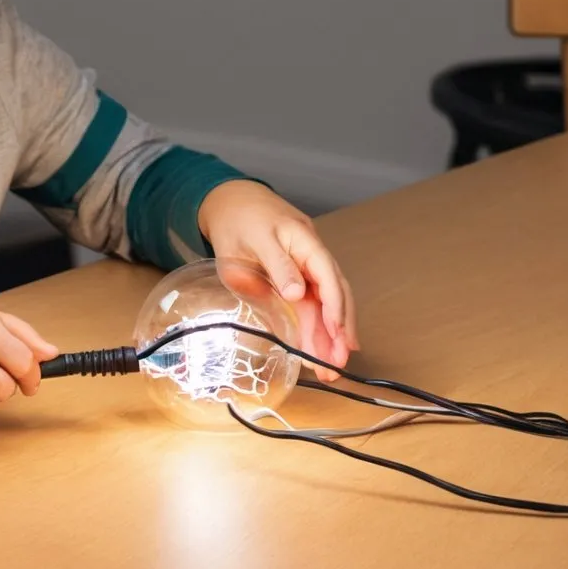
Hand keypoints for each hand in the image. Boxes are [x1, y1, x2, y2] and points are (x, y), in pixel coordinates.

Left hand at [197, 180, 359, 381]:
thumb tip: (296, 293)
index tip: (337, 333)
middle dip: (338, 329)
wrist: (229, 200)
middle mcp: (311, 252)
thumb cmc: (236, 220)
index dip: (334, 305)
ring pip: (325, 300)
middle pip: (333, 292)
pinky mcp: (298, 273)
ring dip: (330, 333)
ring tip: (331, 367)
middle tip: (337, 364)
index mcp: (302, 238)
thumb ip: (275, 264)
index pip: (327, 274)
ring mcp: (306, 263)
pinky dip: (318, 324)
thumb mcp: (250, 240)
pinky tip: (324, 347)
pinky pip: (312, 300)